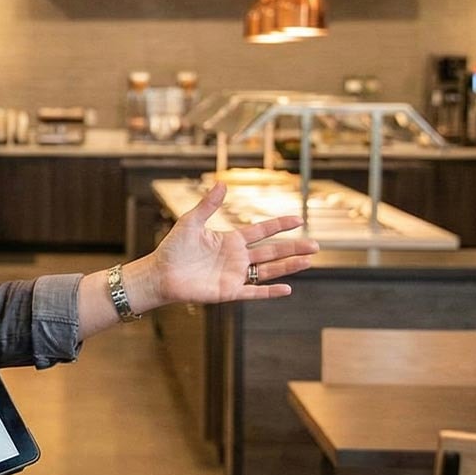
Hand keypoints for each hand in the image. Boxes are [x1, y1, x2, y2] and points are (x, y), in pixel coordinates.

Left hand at [149, 181, 318, 304]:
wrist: (160, 274)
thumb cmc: (173, 248)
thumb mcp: (191, 222)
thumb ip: (208, 205)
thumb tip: (221, 183)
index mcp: (230, 240)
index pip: (261, 231)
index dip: (280, 225)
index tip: (299, 218)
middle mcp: (237, 258)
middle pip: (272, 251)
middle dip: (294, 247)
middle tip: (316, 245)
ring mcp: (235, 275)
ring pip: (268, 270)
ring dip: (288, 266)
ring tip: (309, 261)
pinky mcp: (229, 291)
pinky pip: (254, 291)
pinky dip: (270, 291)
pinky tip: (287, 289)